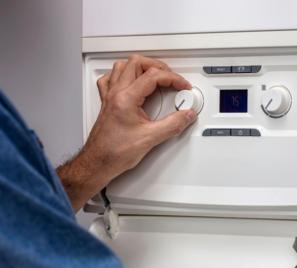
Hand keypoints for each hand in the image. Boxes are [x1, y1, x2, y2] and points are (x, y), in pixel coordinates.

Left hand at [57, 55, 195, 210]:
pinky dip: (123, 75)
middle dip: (158, 67)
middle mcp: (116, 93)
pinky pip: (111, 79)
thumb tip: (186, 115)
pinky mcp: (108, 103)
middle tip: (171, 78)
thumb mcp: (150, 139)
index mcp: (126, 99)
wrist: (98, 163)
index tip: (182, 86)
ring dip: (141, 67)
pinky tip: (131, 82)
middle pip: (137, 63)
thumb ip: (173, 125)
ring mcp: (110, 96)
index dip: (173, 78)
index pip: (153, 76)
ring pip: (123, 66)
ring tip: (155, 76)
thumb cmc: (114, 153)